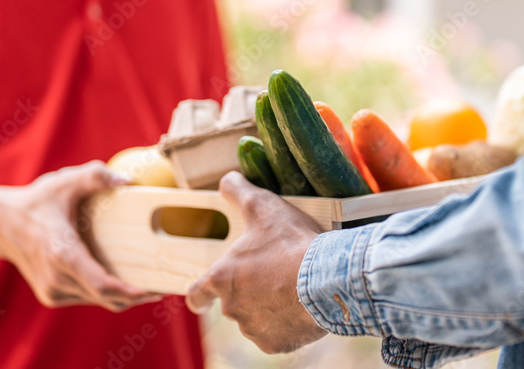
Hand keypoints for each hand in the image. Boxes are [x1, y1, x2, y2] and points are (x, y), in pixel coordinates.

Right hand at [0, 160, 162, 311]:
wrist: (0, 223)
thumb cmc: (38, 200)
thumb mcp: (66, 181)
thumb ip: (96, 176)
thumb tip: (128, 180)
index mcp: (62, 254)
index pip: (101, 283)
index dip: (129, 291)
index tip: (153, 291)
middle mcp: (57, 278)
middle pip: (106, 297)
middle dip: (137, 296)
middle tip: (166, 287)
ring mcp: (53, 290)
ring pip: (98, 300)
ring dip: (124, 296)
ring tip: (153, 283)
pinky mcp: (52, 295)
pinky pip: (88, 297)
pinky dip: (107, 292)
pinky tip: (126, 280)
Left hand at [186, 172, 327, 353]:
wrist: (327, 278)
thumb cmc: (290, 242)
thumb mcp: (262, 205)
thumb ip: (238, 191)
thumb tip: (227, 179)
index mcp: (222, 278)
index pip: (196, 294)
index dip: (199, 294)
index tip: (202, 296)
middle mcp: (232, 308)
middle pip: (234, 303)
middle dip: (250, 292)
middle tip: (275, 275)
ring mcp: (254, 329)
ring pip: (256, 319)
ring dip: (269, 308)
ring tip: (292, 288)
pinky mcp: (277, 344)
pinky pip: (278, 335)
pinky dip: (287, 324)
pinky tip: (302, 306)